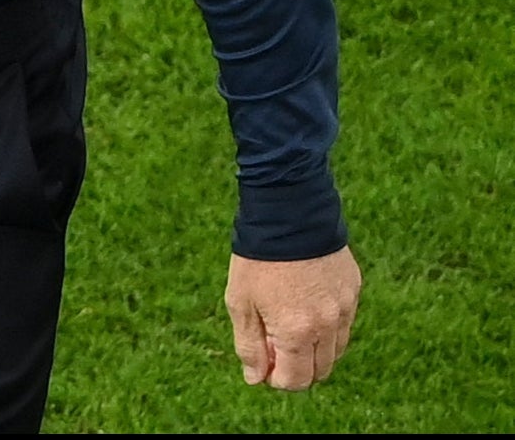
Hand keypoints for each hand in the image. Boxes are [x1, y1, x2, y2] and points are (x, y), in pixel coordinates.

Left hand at [225, 246, 360, 390]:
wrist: (287, 213)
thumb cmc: (257, 259)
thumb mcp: (240, 302)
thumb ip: (249, 345)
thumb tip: (256, 378)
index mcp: (296, 330)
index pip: (296, 380)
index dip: (277, 378)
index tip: (264, 363)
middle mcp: (328, 325)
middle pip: (320, 371)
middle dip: (297, 367)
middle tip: (274, 343)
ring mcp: (345, 308)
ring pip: (335, 350)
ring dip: (314, 349)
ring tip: (289, 323)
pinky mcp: (353, 291)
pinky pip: (344, 323)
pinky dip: (328, 327)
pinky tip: (306, 304)